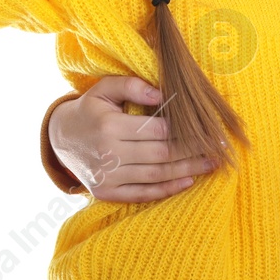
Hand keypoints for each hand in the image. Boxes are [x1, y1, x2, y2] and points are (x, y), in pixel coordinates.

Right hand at [49, 75, 219, 202]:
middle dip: (194, 151)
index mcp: (109, 125)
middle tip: (220, 148)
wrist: (59, 139)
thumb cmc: (90, 109)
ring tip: (211, 164)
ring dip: (187, 170)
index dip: (185, 129)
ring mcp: (106, 177)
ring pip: (155, 175)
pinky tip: (188, 182)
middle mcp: (108, 153)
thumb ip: (132, 85)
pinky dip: (166, 190)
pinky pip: (141, 194)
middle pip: (161, 154)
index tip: (208, 127)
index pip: (157, 129)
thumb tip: (162, 93)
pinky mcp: (106, 193)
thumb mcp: (104, 88)